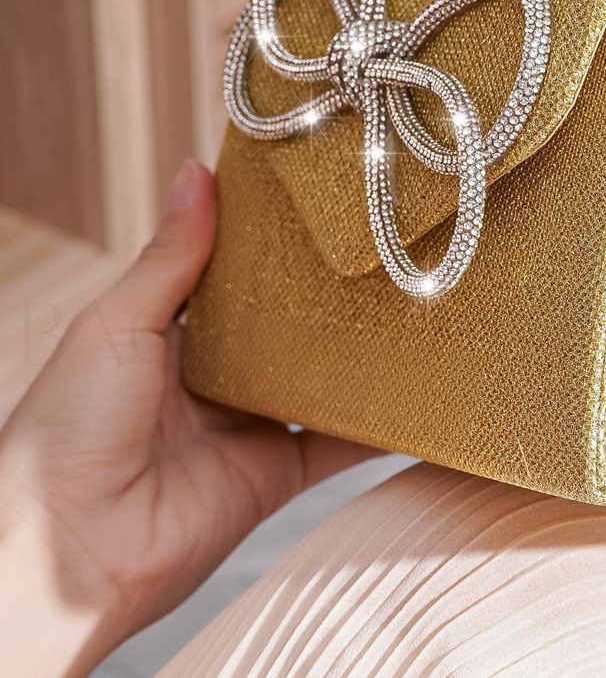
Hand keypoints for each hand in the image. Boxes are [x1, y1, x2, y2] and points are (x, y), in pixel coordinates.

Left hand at [0, 161, 381, 676]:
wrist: (68, 549)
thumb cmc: (67, 428)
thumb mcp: (116, 324)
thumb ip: (169, 257)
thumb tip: (196, 170)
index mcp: (170, 331)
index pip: (234, 274)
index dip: (273, 241)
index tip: (323, 199)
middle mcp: (215, 374)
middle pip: (286, 323)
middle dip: (329, 291)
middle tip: (385, 243)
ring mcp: (249, 424)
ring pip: (321, 377)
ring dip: (363, 350)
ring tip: (418, 301)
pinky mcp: (276, 473)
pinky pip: (340, 445)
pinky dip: (382, 426)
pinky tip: (423, 395)